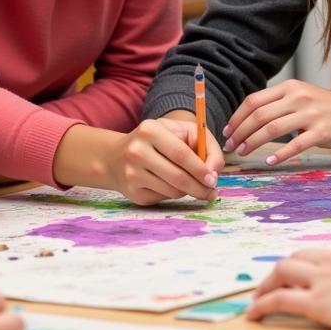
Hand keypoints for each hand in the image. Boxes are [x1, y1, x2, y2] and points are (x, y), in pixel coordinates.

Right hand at [106, 117, 222, 205]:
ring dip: (188, 190)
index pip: (181, 154)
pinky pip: (163, 198)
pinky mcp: (132, 192)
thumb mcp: (181, 131)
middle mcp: (137, 151)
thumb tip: (214, 173)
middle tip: (211, 191)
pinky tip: (167, 184)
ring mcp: (132, 173)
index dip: (200, 169)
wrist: (116, 156)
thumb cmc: (158, 141)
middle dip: (200, 187)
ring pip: (173, 191)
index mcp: (150, 130)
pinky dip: (172, 194)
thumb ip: (206, 146)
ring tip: (188, 183)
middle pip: (178, 177)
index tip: (213, 179)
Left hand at [223, 81, 330, 163]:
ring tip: (243, 153)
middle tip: (230, 145)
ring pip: (271, 129)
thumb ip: (281, 102)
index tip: (227, 130)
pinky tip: (270, 161)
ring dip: (252, 142)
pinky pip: (295, 144)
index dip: (236, 116)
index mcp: (290, 87)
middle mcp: (298, 97)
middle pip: (258, 115)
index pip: (253, 101)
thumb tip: (252, 116)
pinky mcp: (323, 132)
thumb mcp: (304, 96)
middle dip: (239, 131)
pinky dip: (280, 154)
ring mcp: (311, 114)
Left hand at [245, 237, 330, 329]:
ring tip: (258, 296)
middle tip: (277, 280)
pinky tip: (253, 313)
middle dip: (286, 269)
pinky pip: (279, 300)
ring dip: (267, 283)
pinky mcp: (315, 302)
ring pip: (282, 272)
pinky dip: (263, 305)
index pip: (330, 251)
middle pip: (298, 257)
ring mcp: (321, 279)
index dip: (321, 262)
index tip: (319, 271)